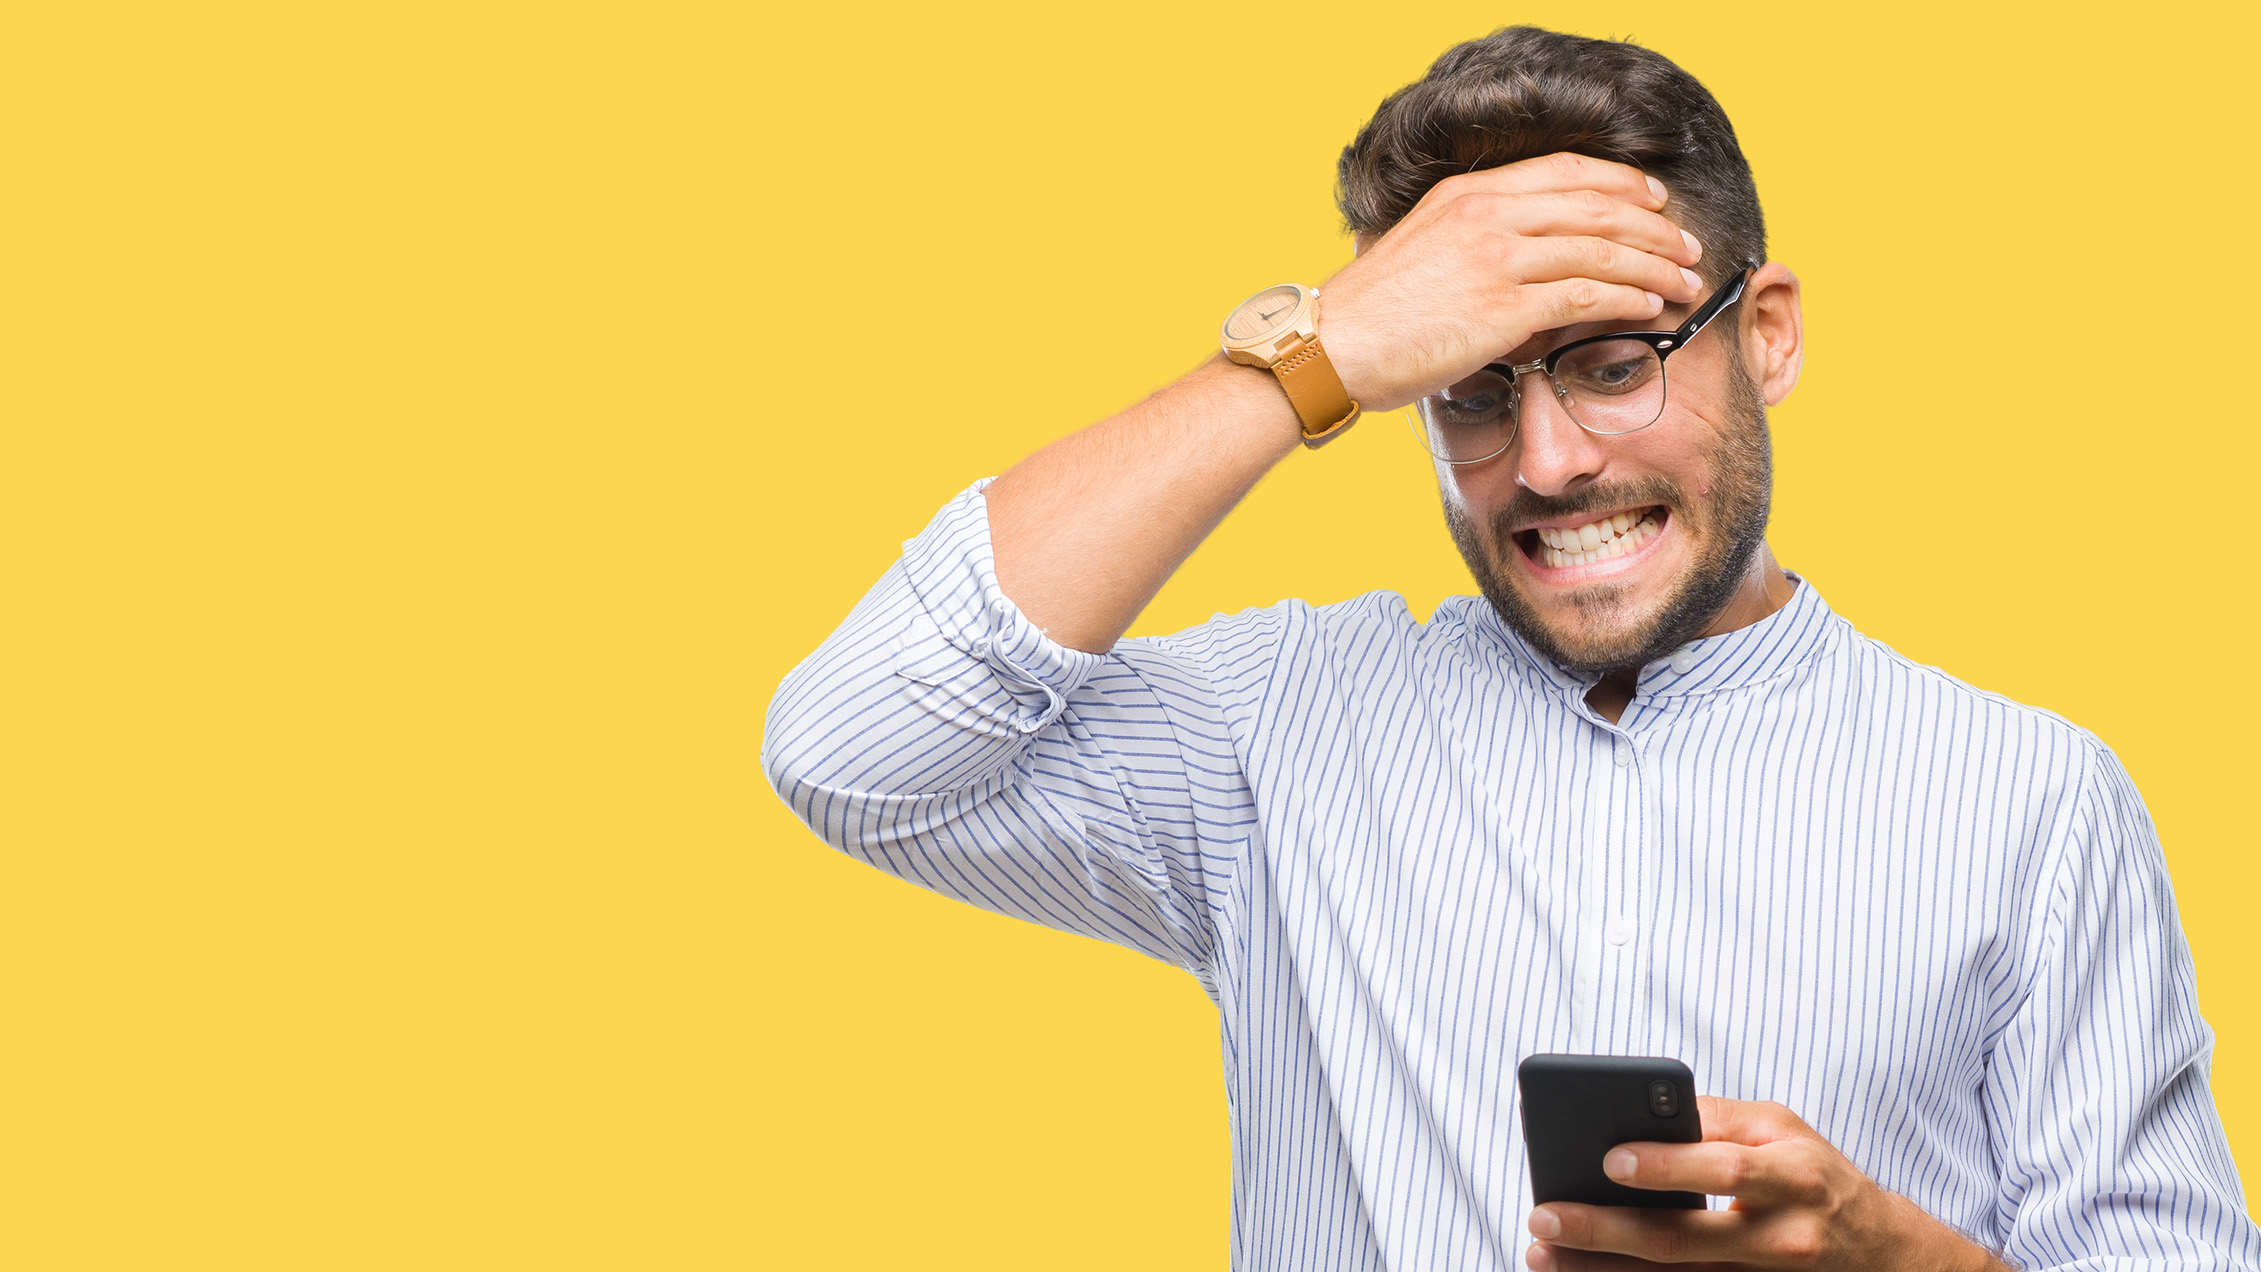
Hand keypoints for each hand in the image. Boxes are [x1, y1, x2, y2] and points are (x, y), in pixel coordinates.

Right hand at [1314, 151, 1707, 413]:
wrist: (1329, 347)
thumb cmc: (1368, 316)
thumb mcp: (1419, 250)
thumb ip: (1471, 243)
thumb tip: (1516, 265)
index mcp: (1467, 194)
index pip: (1565, 171)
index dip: (1620, 181)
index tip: (1654, 200)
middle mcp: (1486, 216)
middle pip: (1595, 204)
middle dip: (1653, 226)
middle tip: (1687, 245)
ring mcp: (1496, 259)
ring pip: (1601, 248)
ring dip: (1653, 265)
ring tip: (1685, 281)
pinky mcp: (1503, 308)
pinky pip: (1586, 295)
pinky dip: (1627, 298)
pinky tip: (1650, 306)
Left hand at [1524, 1097, 2005, 1270]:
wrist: (1880, 1251)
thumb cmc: (1815, 1175)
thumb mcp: (1782, 1129)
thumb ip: (1716, 1119)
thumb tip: (1640, 1109)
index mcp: (1793, 1177)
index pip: (1724, 1171)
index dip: (1667, 1166)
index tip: (1608, 1158)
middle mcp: (1783, 1236)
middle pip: (1685, 1239)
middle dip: (1606, 1229)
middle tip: (1543, 1216)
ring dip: (1602, 1269)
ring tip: (1543, 1254)